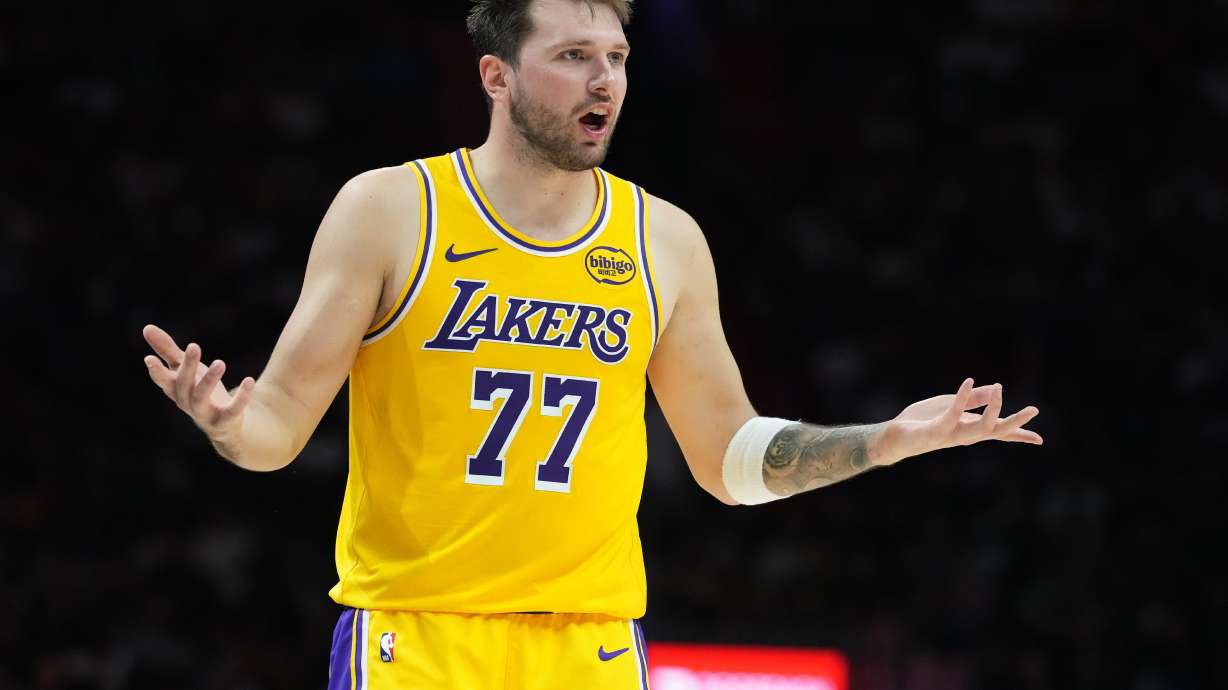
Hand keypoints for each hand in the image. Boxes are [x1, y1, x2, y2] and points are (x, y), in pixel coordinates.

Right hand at [142, 324, 254, 441]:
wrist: (225, 426)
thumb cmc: (200, 390)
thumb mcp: (186, 369)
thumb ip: (167, 350)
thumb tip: (146, 328)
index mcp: (176, 389)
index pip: (163, 380)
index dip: (156, 371)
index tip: (149, 358)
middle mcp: (187, 402)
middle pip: (184, 384)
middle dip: (188, 366)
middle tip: (193, 346)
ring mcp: (205, 414)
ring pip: (202, 397)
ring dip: (209, 379)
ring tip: (220, 362)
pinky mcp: (226, 420)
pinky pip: (233, 409)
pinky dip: (241, 396)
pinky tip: (249, 381)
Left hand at [877, 378, 1041, 465]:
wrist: (894, 436)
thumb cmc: (922, 421)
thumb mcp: (950, 405)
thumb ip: (972, 399)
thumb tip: (996, 390)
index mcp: (969, 428)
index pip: (998, 432)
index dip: (1018, 434)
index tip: (1040, 439)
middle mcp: (964, 435)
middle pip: (996, 432)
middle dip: (1016, 423)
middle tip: (1034, 409)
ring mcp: (951, 434)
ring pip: (980, 428)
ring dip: (993, 409)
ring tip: (1000, 388)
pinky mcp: (936, 430)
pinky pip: (953, 413)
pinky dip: (962, 397)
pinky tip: (969, 381)